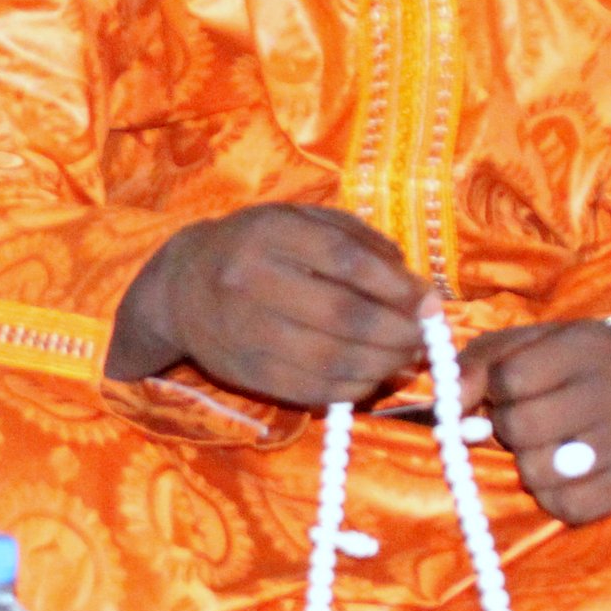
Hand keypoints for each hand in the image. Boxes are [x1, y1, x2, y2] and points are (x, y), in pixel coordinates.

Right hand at [107, 204, 429, 405]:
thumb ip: (360, 242)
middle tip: (424, 337)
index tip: (430, 304)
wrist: (181, 289)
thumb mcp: (300, 221)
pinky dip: (354, 388)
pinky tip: (371, 375)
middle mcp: (251, 280)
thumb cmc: (255, 247)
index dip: (398, 288)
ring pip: (333, 361)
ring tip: (405, 358)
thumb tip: (417, 290)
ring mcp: (246, 331)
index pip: (347, 262)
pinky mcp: (246, 372)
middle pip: (345, 317)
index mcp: (270, 232)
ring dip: (384, 366)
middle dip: (399, 333)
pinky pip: (313, 390)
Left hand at [456, 320, 610, 524]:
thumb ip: (472, 368)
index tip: (502, 390)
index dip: (493, 389)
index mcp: (583, 346)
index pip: (511, 377)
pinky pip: (569, 506)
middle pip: (523, 426)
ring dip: (527, 464)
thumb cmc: (556, 365)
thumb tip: (449, 407)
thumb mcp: (514, 348)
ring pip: (541, 471)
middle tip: (520, 422)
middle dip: (507, 427)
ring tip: (542, 445)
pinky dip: (551, 496)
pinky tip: (558, 474)